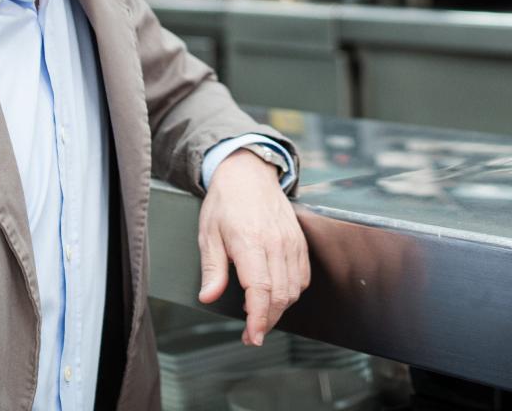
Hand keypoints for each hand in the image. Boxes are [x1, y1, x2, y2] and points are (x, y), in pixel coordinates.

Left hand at [196, 150, 309, 344]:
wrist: (248, 174)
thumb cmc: (226, 203)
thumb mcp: (208, 234)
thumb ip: (212, 269)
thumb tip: (209, 296)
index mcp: (250, 242)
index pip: (261, 290)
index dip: (259, 319)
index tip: (253, 336)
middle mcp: (276, 243)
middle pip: (280, 295)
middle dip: (267, 321)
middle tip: (251, 334)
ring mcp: (291, 242)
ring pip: (294, 289)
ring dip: (279, 309)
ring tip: (259, 314)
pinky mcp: (299, 242)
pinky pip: (302, 276)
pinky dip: (291, 292)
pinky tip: (274, 293)